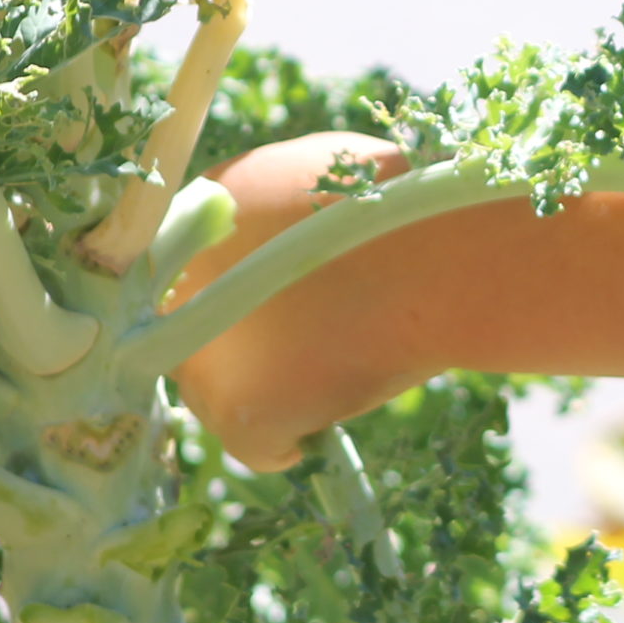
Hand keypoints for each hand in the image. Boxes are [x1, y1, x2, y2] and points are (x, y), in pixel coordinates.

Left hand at [164, 130, 412, 471]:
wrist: (439, 255)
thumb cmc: (406, 203)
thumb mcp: (319, 175)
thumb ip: (276, 207)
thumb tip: (276, 243)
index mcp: (202, 218)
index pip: (198, 272)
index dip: (237, 294)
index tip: (275, 306)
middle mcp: (184, 286)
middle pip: (198, 335)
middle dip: (245, 345)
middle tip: (304, 344)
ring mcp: (206, 354)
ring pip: (218, 396)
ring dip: (266, 393)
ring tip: (328, 375)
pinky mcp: (238, 412)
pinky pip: (255, 447)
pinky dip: (287, 443)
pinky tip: (318, 424)